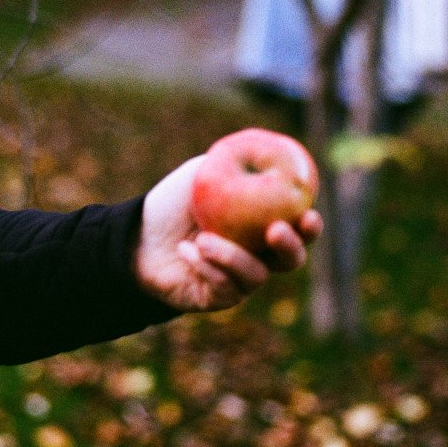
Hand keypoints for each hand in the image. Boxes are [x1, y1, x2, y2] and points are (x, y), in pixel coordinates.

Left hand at [136, 156, 321, 311]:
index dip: (310, 226)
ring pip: (256, 275)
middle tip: (274, 231)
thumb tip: (270, 148)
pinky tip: (186, 250)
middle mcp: (258, 254)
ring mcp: (240, 279)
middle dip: (289, 247)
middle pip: (291, 260)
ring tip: (203, 239)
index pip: (298, 228)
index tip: (308, 215)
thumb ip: (236, 161)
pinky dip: (206, 267)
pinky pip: (226, 289)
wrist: (137, 235)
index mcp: (263, 224)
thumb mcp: (204, 172)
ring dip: (232, 256)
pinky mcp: (219, 298)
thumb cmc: (173, 202)